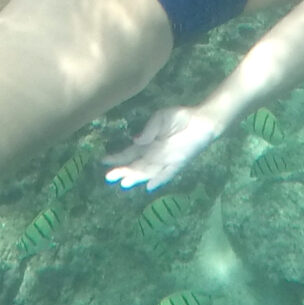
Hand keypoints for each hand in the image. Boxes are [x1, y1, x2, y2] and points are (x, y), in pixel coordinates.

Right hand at [104, 107, 223, 191]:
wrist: (201, 121)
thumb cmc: (179, 117)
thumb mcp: (160, 118)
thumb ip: (148, 129)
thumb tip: (135, 140)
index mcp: (147, 144)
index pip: (128, 154)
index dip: (116, 158)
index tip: (103, 161)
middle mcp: (153, 155)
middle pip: (135, 166)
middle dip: (123, 171)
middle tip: (110, 177)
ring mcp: (165, 161)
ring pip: (147, 172)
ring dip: (136, 178)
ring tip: (124, 183)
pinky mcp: (178, 163)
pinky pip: (167, 174)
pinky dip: (159, 180)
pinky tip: (149, 187)